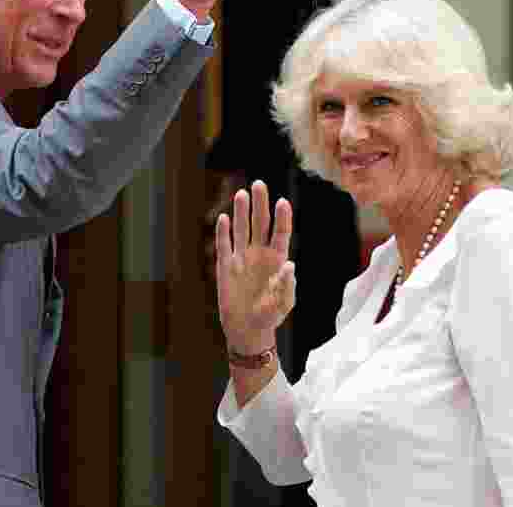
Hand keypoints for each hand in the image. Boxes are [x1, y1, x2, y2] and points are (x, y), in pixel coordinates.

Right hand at [215, 180, 295, 354]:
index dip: (281, 217)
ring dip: (241, 212)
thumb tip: (290, 264)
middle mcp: (259, 253)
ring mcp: (242, 257)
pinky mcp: (226, 266)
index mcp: (276, 258)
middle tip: (258, 184)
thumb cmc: (270, 315)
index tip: (282, 201)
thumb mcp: (284, 303)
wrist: (248, 329)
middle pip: (260, 224)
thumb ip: (288, 285)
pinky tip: (223, 218)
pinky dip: (223, 232)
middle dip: (259, 204)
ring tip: (241, 194)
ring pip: (241, 229)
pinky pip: (224, 246)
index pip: (280, 232)